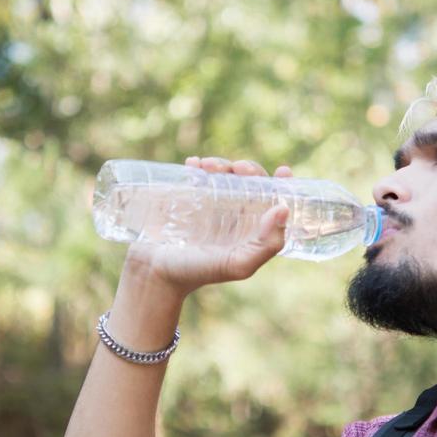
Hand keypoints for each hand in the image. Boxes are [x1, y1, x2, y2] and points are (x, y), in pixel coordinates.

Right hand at [122, 156, 293, 297]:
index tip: (283, 171)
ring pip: (223, 173)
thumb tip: (283, 209)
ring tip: (208, 167)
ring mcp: (208, 204)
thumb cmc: (196, 272)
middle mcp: (232, 215)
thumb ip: (267, 245)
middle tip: (239, 168)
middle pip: (249, 181)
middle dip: (248, 168)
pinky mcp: (185, 198)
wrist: (154, 272)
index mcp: (250, 229)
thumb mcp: (238, 264)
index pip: (272, 201)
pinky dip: (197, 165)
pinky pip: (195, 174)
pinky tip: (193, 165)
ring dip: (221, 163)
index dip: (281, 184)